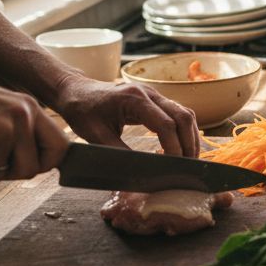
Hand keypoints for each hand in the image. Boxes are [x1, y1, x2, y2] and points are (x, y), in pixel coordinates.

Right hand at [0, 61, 69, 180]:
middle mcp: (22, 117)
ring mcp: (3, 130)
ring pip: (2, 175)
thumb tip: (36, 164)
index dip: (47, 163)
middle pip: (32, 169)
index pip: (61, 147)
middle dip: (9, 173)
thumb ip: (19, 129)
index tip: (29, 166)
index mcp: (29, 107)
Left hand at [51, 74, 198, 156]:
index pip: (166, 125)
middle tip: (187, 167)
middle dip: (189, 144)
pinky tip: (180, 148)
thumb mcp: (96, 136)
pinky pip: (178, 114)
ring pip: (185, 114)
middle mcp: (149, 93)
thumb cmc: (82, 111)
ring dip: (190, 138)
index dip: (173, 148)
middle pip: (183, 117)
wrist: (75, 91)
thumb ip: (119, 153)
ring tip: (188, 160)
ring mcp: (154, 95)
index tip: (173, 168)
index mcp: (134, 99)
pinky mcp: (155, 100)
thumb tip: (137, 174)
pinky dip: (184, 132)